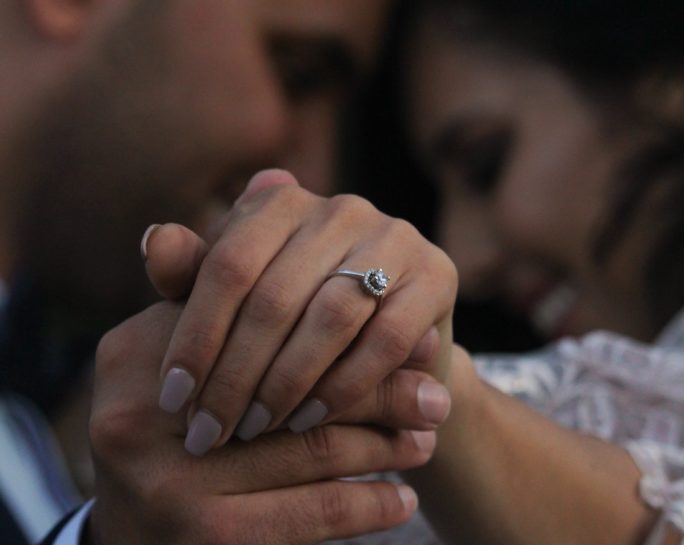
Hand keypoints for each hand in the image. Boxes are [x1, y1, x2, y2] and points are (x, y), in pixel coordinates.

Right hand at [89, 301, 443, 544]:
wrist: (137, 511)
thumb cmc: (186, 409)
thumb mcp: (202, 349)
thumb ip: (254, 303)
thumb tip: (373, 285)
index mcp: (136, 347)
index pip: (262, 325)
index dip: (345, 332)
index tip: (413, 341)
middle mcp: (140, 409)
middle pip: (292, 389)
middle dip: (376, 394)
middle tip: (434, 399)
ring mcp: (165, 476)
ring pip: (310, 452)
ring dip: (382, 447)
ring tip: (424, 441)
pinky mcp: (198, 534)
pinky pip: (308, 515)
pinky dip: (365, 506)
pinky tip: (400, 500)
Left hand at [145, 170, 456, 454]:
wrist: (385, 342)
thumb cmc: (296, 319)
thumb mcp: (241, 299)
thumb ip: (197, 275)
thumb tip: (153, 242)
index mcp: (282, 201)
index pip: (226, 265)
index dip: (195, 335)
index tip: (173, 398)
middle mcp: (340, 207)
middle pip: (274, 296)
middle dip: (235, 374)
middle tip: (210, 430)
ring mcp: (393, 236)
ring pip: (328, 317)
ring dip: (284, 384)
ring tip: (253, 429)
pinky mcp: (436, 274)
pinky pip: (382, 339)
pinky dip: (341, 387)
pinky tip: (308, 420)